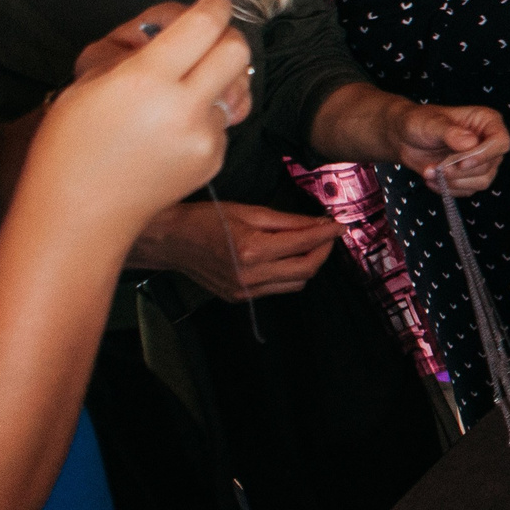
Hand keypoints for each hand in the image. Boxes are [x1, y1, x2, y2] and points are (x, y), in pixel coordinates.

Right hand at [38, 0, 252, 239]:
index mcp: (146, 80)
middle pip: (238, 50)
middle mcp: (184, 108)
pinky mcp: (214, 160)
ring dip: (218, 78)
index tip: (214, 1)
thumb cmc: (70, 144)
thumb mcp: (89, 80)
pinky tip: (174, 128)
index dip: (215, 5)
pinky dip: (207, 114)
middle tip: (206, 39)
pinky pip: (224, 121)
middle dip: (227, 37)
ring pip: (235, 87)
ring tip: (183, 89)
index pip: (204, 25)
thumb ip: (136, 49)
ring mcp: (204, 138)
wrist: (80, 212)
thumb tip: (172, 26)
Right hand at [130, 199, 341, 300]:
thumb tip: (319, 223)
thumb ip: (288, 221)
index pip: (304, 244)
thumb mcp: (248, 211)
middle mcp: (250, 275)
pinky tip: (286, 258)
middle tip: (328, 234)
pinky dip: (289, 274)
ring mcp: (244, 290)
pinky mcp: (239, 297)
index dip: (327, 234)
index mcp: (252, 250)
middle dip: (323, 251)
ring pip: (296, 283)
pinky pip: (277, 289)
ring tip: (308, 244)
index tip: (340, 225)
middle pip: (307, 269)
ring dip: (308, 264)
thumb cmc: (204, 219)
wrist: (169, 241)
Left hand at [382, 102, 509, 192]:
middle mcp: (488, 142)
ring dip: (454, 182)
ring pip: (482, 182)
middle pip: (490, 165)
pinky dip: (448, 189)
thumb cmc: (419, 123)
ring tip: (432, 173)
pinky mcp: (471, 176)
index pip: (500, 142)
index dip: (484, 155)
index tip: (461, 163)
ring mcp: (482, 161)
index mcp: (487, 121)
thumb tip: (470, 143)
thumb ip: (450, 132)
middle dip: (461, 171)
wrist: (405, 139)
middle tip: (438, 167)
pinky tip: (433, 178)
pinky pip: (468, 191)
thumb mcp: (431, 123)